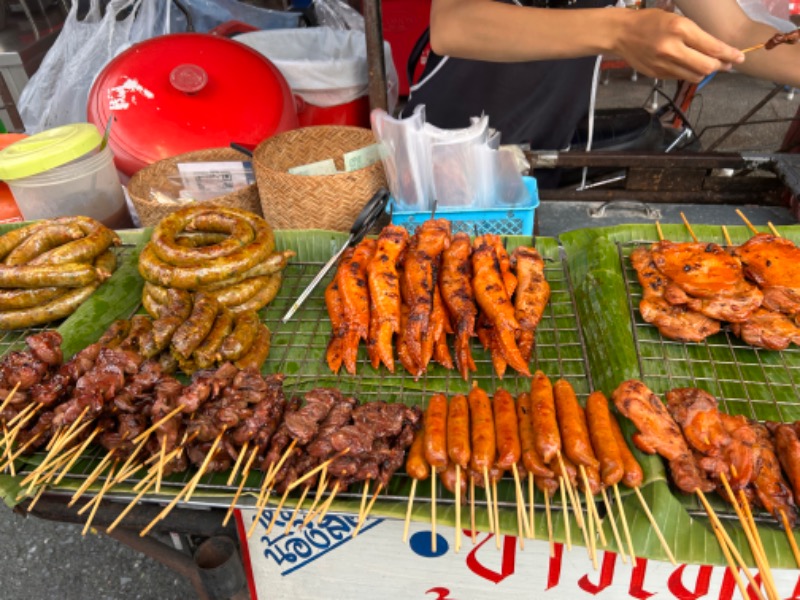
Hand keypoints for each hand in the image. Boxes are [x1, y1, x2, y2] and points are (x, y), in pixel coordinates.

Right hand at [612, 9, 744, 81]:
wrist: (621, 32)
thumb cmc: (650, 20)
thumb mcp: (676, 18)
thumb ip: (695, 35)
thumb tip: (715, 49)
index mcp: (680, 28)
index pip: (712, 47)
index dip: (730, 54)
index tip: (740, 57)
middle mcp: (672, 48)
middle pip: (707, 66)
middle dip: (720, 66)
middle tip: (727, 64)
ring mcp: (663, 64)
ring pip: (695, 76)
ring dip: (705, 72)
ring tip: (709, 66)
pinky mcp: (656, 74)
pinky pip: (680, 77)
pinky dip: (688, 73)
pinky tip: (689, 66)